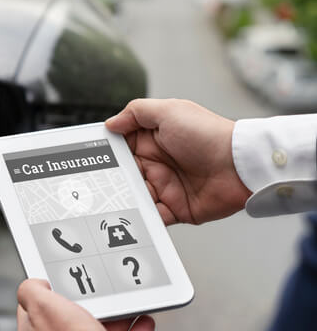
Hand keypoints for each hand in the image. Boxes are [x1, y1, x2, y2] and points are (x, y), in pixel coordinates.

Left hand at [16, 279, 154, 330]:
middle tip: (96, 295)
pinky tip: (142, 322)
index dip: (44, 295)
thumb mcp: (40, 304)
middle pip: (70, 322)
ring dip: (114, 319)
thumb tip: (35, 284)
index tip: (58, 284)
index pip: (33, 312)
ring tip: (124, 305)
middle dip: (86, 306)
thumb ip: (31, 291)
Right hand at [105, 98, 250, 224]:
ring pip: (133, 197)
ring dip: (123, 200)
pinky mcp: (174, 209)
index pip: (119, 147)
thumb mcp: (170, 111)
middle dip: (109, 180)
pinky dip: (141, 219)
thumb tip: (110, 123)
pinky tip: (131, 217)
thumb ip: (136, 113)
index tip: (88, 157)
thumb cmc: (209, 135)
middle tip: (95, 185)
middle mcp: (155, 164)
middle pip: (122, 175)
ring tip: (110, 202)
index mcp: (151, 140)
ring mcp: (164, 187)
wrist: (241, 166)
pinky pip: (151, 216)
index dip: (104, 152)